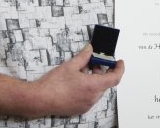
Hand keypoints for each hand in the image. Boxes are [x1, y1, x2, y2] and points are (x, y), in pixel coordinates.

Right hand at [0, 44, 124, 118]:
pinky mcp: (79, 108)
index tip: (119, 62)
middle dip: (103, 71)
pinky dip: (89, 87)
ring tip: (84, 69)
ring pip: (97, 90)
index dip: (119, 68)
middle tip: (96, 61)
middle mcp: (92, 97)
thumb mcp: (70, 65)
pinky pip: (90, 96)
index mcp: (93, 86)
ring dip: (95, 79)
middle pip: (105, 83)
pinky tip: (78, 79)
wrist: (39, 99)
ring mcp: (86, 105)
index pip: (115, 78)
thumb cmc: (53, 85)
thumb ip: (84, 56)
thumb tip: (90, 50)